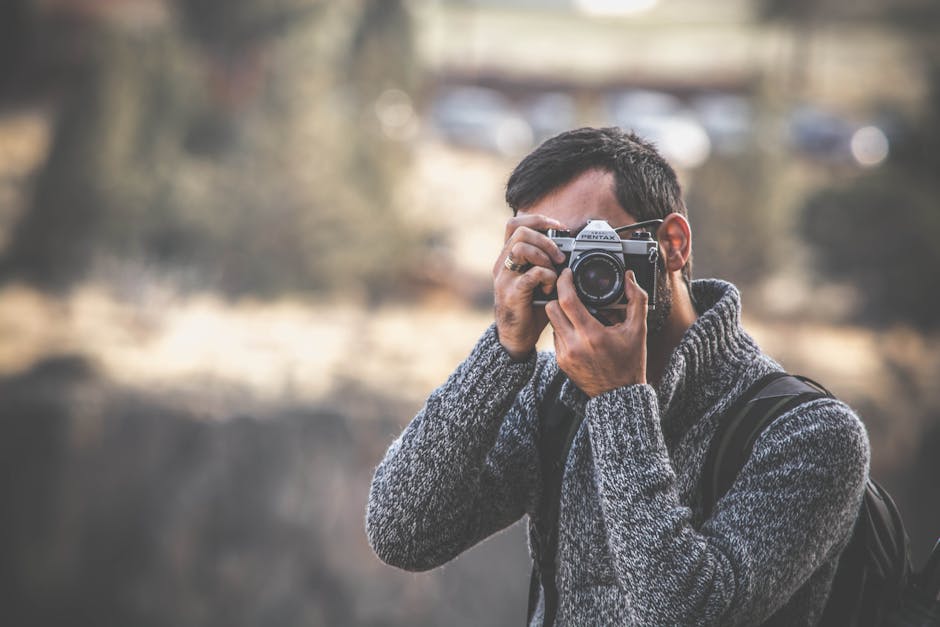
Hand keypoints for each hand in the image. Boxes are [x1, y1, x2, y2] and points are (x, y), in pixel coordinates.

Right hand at [493, 214, 568, 360]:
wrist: (516, 337)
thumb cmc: (529, 307)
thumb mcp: (538, 279)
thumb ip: (547, 263)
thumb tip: (571, 250)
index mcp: (508, 256)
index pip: (515, 223)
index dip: (538, 220)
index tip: (559, 227)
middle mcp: (502, 264)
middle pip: (520, 232)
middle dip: (546, 240)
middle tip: (559, 256)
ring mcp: (504, 277)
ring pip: (521, 249)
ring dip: (544, 257)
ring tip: (554, 272)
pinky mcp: (512, 293)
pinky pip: (531, 274)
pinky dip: (546, 277)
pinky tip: (550, 288)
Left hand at [545, 269, 647, 396]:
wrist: (619, 394)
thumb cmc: (630, 362)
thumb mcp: (638, 330)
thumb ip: (636, 300)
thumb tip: (630, 278)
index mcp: (592, 335)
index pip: (566, 300)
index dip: (564, 282)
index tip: (568, 273)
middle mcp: (574, 345)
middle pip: (551, 308)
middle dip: (559, 296)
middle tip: (571, 291)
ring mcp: (564, 355)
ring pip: (552, 322)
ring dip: (561, 313)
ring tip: (579, 312)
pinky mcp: (561, 362)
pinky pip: (555, 336)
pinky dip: (564, 329)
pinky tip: (579, 330)